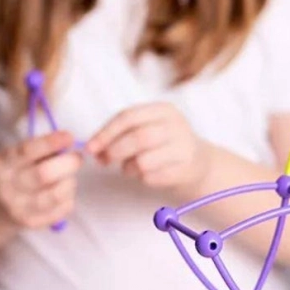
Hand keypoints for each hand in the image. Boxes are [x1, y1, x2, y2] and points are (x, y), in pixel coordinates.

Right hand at [0, 131, 81, 228]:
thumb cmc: (18, 172)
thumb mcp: (20, 156)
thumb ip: (42, 149)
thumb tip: (69, 143)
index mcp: (4, 163)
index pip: (28, 150)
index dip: (52, 142)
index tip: (69, 137)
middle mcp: (7, 186)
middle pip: (44, 174)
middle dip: (68, 163)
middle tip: (77, 157)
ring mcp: (18, 207)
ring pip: (55, 194)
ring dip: (70, 182)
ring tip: (69, 177)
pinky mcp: (31, 222)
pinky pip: (62, 209)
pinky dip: (69, 197)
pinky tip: (64, 192)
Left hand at [87, 103, 211, 189]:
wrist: (199, 163)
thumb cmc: (164, 145)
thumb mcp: (146, 129)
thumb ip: (120, 134)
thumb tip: (93, 148)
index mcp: (164, 110)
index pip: (129, 116)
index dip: (106, 132)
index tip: (90, 147)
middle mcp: (176, 126)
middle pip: (137, 137)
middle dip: (115, 151)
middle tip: (104, 160)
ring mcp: (183, 148)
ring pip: (144, 160)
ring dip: (128, 167)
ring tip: (129, 168)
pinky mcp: (185, 170)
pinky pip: (152, 177)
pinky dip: (141, 178)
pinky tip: (146, 175)